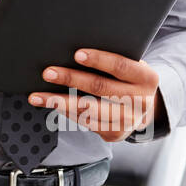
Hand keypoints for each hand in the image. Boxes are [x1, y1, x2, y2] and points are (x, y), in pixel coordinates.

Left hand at [27, 48, 159, 142]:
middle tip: (48, 72)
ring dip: (59, 102)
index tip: (76, 54)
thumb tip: (75, 51)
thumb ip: (114, 59)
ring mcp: (128, 121)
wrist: (145, 108)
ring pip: (89, 110)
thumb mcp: (132, 65)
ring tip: (38, 95)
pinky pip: (85, 122)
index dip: (99, 59)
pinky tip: (51, 104)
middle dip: (71, 79)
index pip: (121, 66)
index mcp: (147, 78)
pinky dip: (66, 112)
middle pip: (101, 88)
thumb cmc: (129, 78)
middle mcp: (141, 102)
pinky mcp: (115, 134)